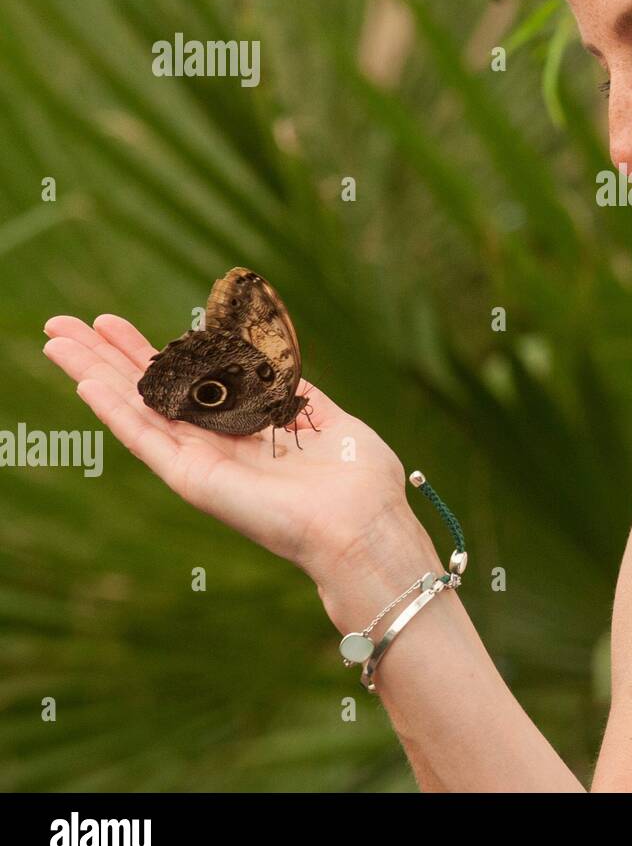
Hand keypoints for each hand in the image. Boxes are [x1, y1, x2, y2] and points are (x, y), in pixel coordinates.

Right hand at [41, 313, 419, 581]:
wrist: (363, 523)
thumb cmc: (358, 479)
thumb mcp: (326, 418)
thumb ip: (295, 392)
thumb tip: (277, 359)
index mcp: (243, 426)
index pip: (183, 382)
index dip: (148, 351)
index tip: (113, 322)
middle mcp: (214, 443)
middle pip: (146, 390)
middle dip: (104, 356)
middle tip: (62, 322)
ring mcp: (200, 460)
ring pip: (134, 408)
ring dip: (93, 373)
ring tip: (55, 340)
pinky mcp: (195, 480)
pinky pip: (147, 438)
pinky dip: (115, 409)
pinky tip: (86, 382)